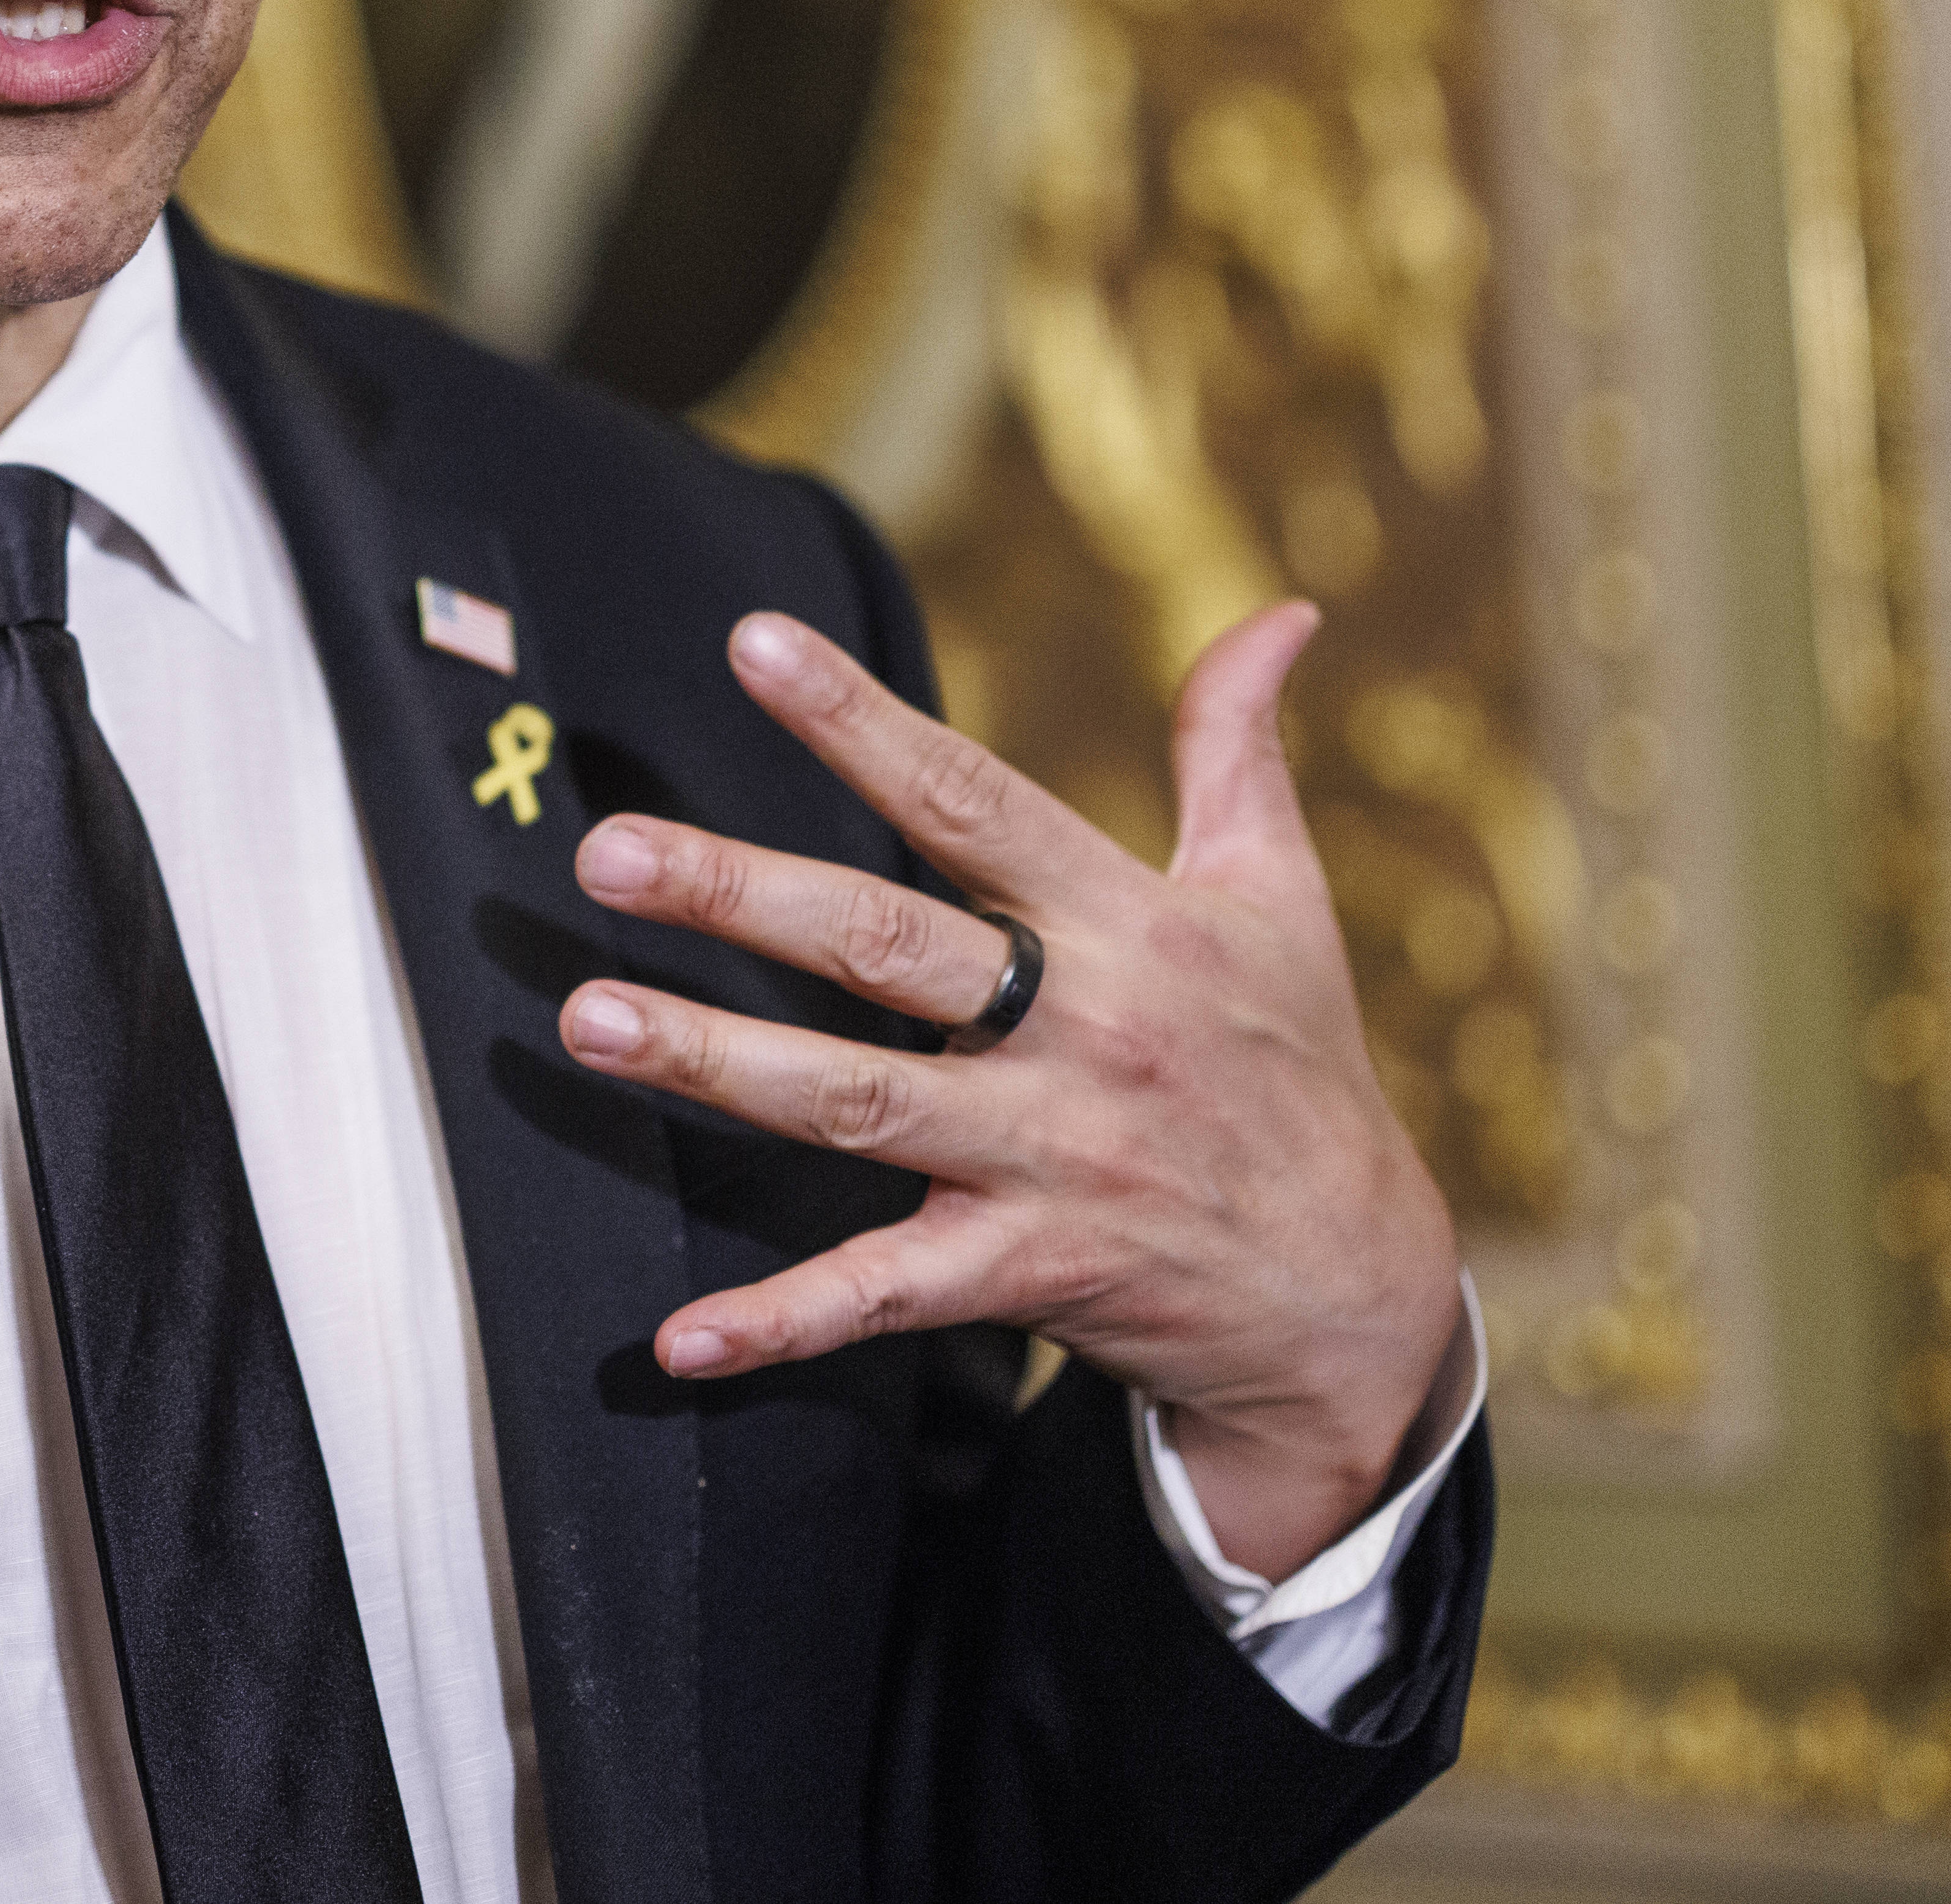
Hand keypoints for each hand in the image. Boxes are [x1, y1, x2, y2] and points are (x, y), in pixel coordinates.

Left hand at [557, 603, 1462, 1577]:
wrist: (1360, 1297)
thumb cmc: (1298, 1070)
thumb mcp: (1283, 900)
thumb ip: (1239, 750)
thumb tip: (1283, 613)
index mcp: (1129, 924)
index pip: (971, 798)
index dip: (862, 718)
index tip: (754, 643)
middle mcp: (1082, 1030)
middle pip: (886, 945)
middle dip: (740, 895)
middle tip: (605, 853)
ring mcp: (1050, 1155)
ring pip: (857, 1103)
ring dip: (718, 1064)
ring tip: (590, 1022)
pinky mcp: (1030, 1270)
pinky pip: (888, 1295)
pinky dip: (783, 1318)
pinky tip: (681, 1336)